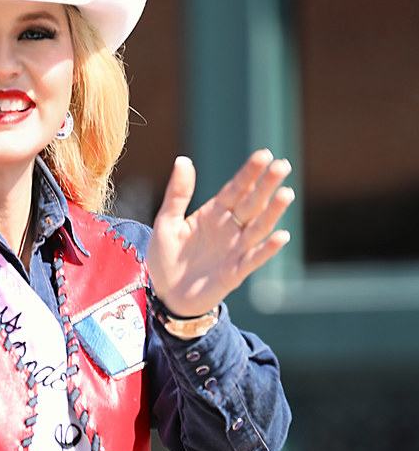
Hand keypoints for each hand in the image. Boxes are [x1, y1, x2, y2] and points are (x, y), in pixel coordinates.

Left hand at [147, 150, 293, 316]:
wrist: (166, 295)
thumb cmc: (166, 258)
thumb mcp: (167, 222)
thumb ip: (177, 194)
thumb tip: (183, 160)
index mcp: (214, 213)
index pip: (236, 188)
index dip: (249, 173)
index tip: (264, 155)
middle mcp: (230, 228)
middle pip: (252, 203)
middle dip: (267, 185)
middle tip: (282, 165)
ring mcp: (235, 250)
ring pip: (258, 227)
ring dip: (273, 212)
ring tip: (285, 194)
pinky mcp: (235, 272)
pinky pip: (253, 259)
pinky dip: (267, 249)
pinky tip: (281, 236)